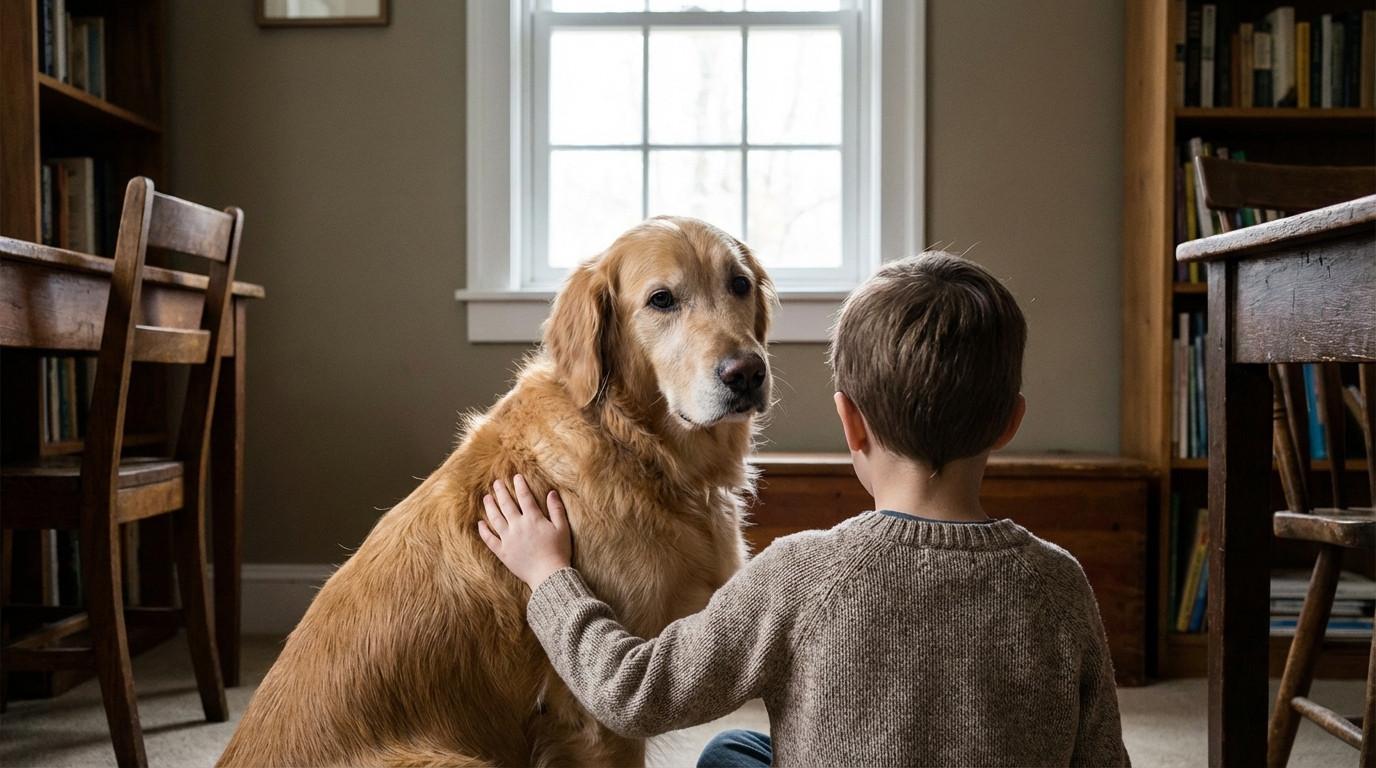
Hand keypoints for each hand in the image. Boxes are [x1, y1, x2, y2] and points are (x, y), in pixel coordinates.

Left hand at [478, 474, 572, 589]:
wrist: (548, 574)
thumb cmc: (558, 551)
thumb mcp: (562, 528)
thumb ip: (556, 509)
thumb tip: (551, 492)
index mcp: (533, 519)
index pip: (525, 497)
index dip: (520, 485)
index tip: (516, 476)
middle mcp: (518, 526)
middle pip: (507, 505)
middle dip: (501, 492)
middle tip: (496, 483)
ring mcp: (508, 539)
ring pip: (495, 519)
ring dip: (490, 507)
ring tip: (486, 498)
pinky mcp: (503, 552)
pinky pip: (490, 539)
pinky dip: (484, 531)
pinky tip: (480, 524)